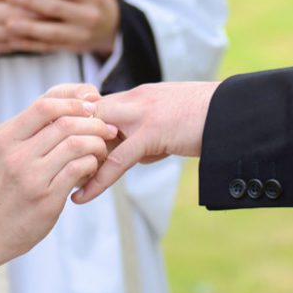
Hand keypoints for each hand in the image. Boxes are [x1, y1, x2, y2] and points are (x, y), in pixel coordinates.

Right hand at [0, 84, 117, 261]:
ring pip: (76, 145)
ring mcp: (32, 178)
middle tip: (107, 129)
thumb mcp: (8, 154)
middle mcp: (17, 156)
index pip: (44, 106)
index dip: (73, 102)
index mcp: (7, 139)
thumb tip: (74, 104)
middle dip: (93, 123)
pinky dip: (92, 164)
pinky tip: (92, 168)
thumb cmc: (6, 187)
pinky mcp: (47, 198)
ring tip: (102, 149)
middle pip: (65, 124)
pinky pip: (79, 169)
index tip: (91, 107)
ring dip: (97, 144)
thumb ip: (34, 131)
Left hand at [5, 0, 120, 56]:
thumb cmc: (89, 0)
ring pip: (50, 32)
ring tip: (8, 22)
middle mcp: (89, 16)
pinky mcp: (71, 48)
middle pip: (56, 9)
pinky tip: (12, 39)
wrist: (110, 27)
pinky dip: (29, 44)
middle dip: (31, 2)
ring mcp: (81, 35)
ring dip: (27, 28)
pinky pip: (47, 47)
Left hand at [71, 80, 218, 204]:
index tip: (62, 152)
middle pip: (87, 119)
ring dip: (77, 161)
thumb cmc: (208, 117)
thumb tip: (135, 154)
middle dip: (70, 143)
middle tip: (58, 168)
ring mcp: (142, 113)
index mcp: (139, 95)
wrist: (234, 110)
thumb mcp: (171, 121)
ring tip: (62, 185)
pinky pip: (116, 158)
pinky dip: (97, 179)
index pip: (94, 108)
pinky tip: (81, 196)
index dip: (77, 130)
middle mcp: (135, 99)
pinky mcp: (152, 131)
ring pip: (95, 136)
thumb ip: (148, 133)